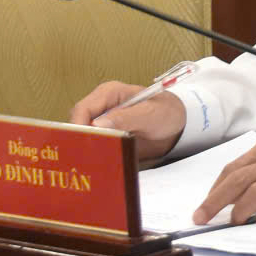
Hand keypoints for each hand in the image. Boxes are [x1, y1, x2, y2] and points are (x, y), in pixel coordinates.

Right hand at [72, 80, 186, 162]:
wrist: (178, 125)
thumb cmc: (166, 113)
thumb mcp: (150, 114)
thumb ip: (126, 118)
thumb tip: (98, 123)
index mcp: (109, 93)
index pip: (83, 109)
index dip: (78, 126)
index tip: (81, 143)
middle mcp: (101, 105)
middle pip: (78, 122)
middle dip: (78, 138)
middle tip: (83, 156)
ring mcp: (102, 120)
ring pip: (82, 134)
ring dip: (85, 146)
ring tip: (89, 162)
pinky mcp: (105, 133)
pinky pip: (92, 142)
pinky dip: (93, 151)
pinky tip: (96, 162)